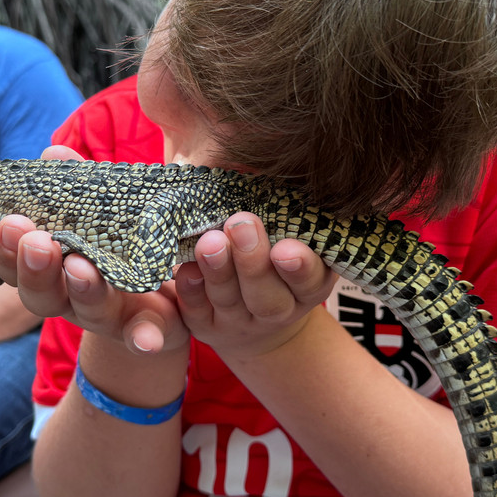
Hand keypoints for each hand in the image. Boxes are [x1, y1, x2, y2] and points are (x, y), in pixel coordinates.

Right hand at [0, 146, 188, 355]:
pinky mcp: (148, 330)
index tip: (11, 221)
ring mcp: (110, 318)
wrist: (161, 300)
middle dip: (38, 269)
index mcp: (52, 269)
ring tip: (82, 267)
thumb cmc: (115, 248)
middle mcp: (72, 300)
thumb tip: (53, 153)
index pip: (17, 264)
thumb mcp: (97, 214)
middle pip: (43, 295)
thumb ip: (77, 186)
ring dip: (84, 290)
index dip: (9, 248)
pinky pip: (145, 337)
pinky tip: (148, 341)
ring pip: (90, 311)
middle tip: (39, 242)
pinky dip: (144, 338)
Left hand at [175, 212, 336, 363]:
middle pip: (267, 297)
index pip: (311, 281)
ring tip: (209, 241)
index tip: (286, 248)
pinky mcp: (206, 326)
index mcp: (306, 288)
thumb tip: (256, 170)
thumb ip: (284, 216)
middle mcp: (277, 310)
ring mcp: (239, 322)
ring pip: (230, 302)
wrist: (254, 316)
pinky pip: (197, 311)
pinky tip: (186, 269)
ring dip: (219, 271)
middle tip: (241, 225)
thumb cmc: (275, 261)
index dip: (300, 267)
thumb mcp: (292, 239)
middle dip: (253, 262)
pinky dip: (191, 289)